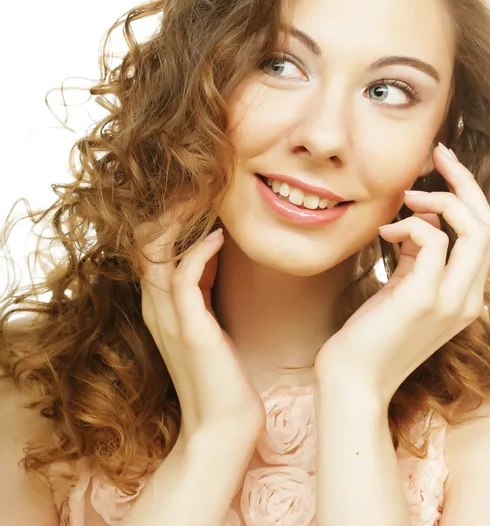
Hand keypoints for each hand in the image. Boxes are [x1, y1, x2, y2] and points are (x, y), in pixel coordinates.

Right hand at [136, 205, 265, 442]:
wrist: (223, 424)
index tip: (193, 193)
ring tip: (202, 198)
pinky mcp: (191, 331)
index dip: (167, 218)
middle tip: (195, 185)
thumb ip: (203, 287)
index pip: (151, 249)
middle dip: (168, 211)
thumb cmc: (221, 372)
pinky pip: (184, 281)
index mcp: (160, 306)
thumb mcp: (207, 320)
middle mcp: (157, 309)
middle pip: (146, 245)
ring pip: (157, 257)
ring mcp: (169, 320)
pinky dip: (200, 253)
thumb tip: (214, 247)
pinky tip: (220, 237)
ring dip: (178, 224)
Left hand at [314, 144, 489, 404]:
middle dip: (463, 180)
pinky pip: (433, 239)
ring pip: (474, 227)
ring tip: (404, 197)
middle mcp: (469, 297)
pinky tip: (383, 234)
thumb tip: (423, 216)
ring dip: (438, 199)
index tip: (442, 165)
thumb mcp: (402, 287)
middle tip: (436, 154)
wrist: (353, 379)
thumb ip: (418, 255)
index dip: (467, 194)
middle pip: (487, 222)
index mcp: (465, 294)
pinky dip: (409, 224)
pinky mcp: (425, 299)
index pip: (483, 233)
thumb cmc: (370, 333)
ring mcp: (452, 300)